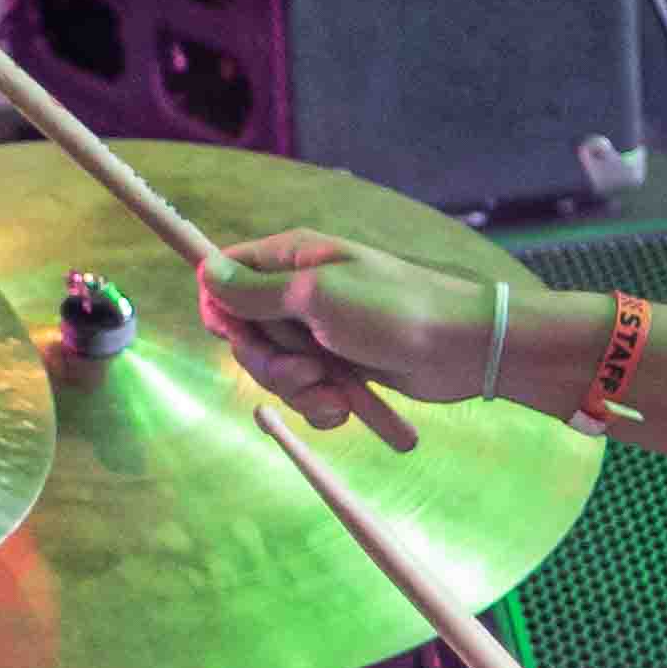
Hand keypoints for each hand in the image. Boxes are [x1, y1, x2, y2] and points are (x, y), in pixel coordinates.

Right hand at [199, 229, 500, 434]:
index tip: (234, 333)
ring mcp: (319, 334)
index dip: (220, 310)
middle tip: (306, 370)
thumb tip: (204, 271)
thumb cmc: (394, 309)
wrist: (462, 349)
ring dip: (300, 390)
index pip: (225, 276)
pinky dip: (323, 406)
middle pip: (245, 335)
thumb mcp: (317, 295)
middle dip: (269, 364)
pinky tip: (348, 406)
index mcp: (291, 260)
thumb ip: (257, 291)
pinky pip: (307, 396)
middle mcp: (299, 294)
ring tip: (336, 390)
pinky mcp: (339, 369)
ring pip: (275, 372)